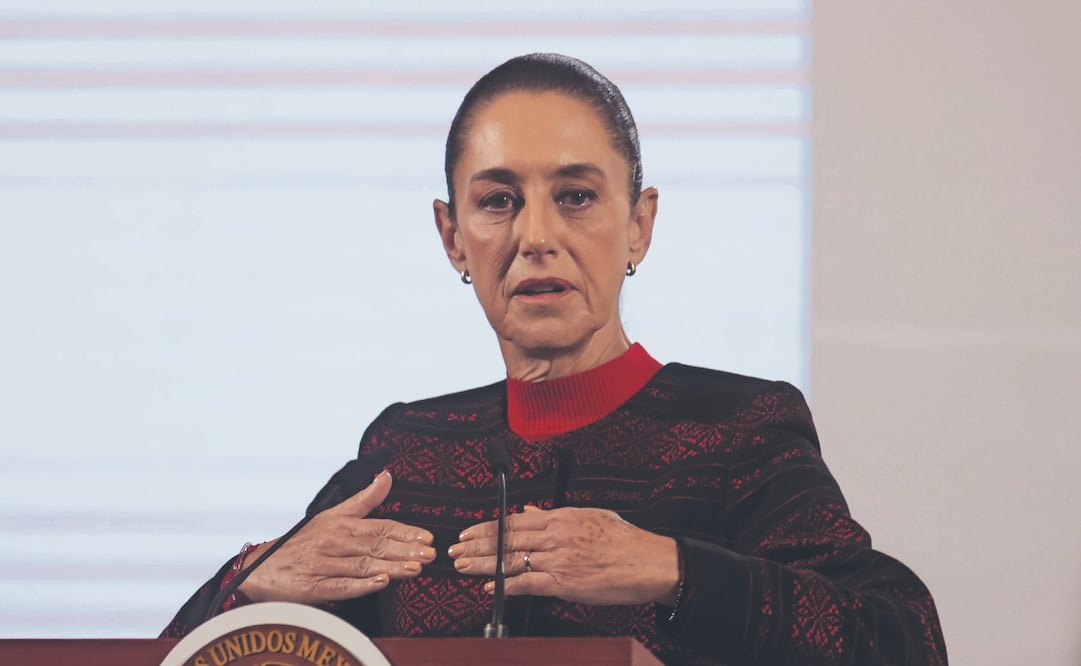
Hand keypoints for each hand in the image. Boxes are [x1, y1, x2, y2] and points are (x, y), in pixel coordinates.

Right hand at [239, 471, 435, 603]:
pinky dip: (361, 585)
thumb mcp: (333, 515)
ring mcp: (324, 565)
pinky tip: (381, 583)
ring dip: (391, 567)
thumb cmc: (303, 541)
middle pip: (376, 546)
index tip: (428, 537)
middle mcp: (334, 542)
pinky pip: (341, 586)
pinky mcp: (313, 587)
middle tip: (431, 554)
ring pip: (363, 565)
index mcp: (341, 524)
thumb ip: (365, 499)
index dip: (405, 532)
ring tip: (415, 568)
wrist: (262, 567)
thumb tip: (387, 476)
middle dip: (406, 550)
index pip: (380, 527)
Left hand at [448, 506, 679, 606]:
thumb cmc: (626, 540)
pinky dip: (506, 585)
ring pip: (511, 560)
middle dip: (476, 545)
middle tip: (455, 550)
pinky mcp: (564, 583)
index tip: (469, 532)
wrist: (650, 562)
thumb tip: (530, 510)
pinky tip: (491, 587)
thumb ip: (556, 515)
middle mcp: (555, 535)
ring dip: (483, 564)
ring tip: (463, 566)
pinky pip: (528, 583)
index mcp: (561, 517)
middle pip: (506, 539)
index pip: (513, 520)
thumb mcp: (590, 516)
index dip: (487, 527)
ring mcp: (558, 559)